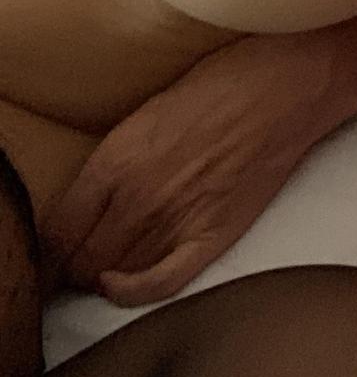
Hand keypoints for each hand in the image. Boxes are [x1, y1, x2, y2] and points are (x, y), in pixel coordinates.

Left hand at [43, 29, 356, 305]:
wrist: (289, 85)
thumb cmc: (223, 83)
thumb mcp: (147, 112)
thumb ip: (115, 160)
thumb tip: (90, 199)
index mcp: (114, 159)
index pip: (57, 230)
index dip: (48, 250)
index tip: (51, 252)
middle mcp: (138, 195)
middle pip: (80, 259)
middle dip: (70, 267)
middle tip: (74, 263)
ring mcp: (177, 217)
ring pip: (113, 273)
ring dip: (100, 275)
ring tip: (102, 266)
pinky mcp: (215, 233)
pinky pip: (161, 283)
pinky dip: (133, 292)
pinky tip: (120, 284)